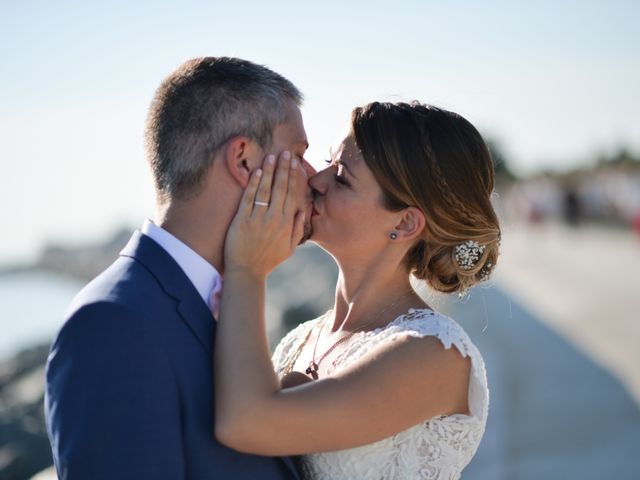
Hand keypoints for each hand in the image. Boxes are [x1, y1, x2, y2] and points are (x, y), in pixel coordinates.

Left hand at [224, 150, 305, 277]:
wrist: (247, 271)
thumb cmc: (268, 260)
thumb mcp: (289, 248)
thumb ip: (298, 230)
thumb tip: (303, 211)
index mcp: (287, 224)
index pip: (292, 195)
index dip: (293, 177)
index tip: (295, 163)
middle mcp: (274, 219)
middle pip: (281, 188)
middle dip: (283, 169)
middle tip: (285, 152)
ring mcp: (258, 219)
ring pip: (266, 190)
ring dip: (269, 172)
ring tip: (272, 157)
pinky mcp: (242, 220)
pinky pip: (249, 199)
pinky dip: (253, 185)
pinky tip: (257, 172)